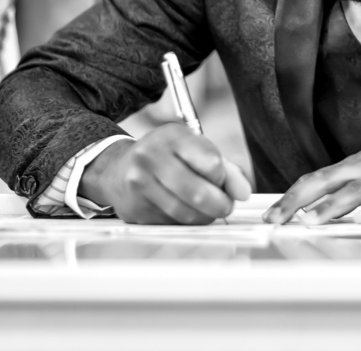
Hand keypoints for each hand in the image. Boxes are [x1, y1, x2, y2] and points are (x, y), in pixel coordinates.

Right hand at [79, 123, 251, 224]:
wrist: (118, 168)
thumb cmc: (165, 157)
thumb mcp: (195, 149)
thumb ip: (225, 169)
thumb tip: (242, 193)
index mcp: (172, 137)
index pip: (212, 163)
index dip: (223, 178)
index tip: (222, 180)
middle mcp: (151, 157)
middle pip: (199, 192)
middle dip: (220, 205)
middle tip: (225, 206)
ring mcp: (140, 184)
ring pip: (186, 213)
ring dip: (204, 217)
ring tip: (207, 209)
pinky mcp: (135, 209)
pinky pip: (171, 223)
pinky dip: (184, 222)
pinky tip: (183, 210)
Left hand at [263, 123, 360, 224]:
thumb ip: (350, 184)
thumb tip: (318, 205)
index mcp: (357, 163)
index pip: (316, 178)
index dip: (291, 195)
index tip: (271, 213)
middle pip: (327, 180)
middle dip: (298, 201)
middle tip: (277, 219)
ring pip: (357, 189)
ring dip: (331, 205)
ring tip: (309, 220)